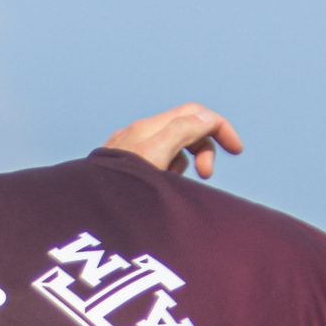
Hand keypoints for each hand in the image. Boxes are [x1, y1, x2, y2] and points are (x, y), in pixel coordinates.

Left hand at [103, 104, 244, 178]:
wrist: (89, 212)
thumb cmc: (121, 190)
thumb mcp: (157, 155)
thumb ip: (184, 130)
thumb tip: (208, 117)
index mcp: (149, 129)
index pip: (195, 113)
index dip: (220, 127)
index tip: (236, 151)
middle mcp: (138, 134)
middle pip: (186, 128)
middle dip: (204, 149)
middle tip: (205, 176)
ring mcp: (129, 150)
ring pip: (172, 147)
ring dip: (185, 163)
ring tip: (176, 185)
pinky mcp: (122, 168)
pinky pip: (156, 161)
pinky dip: (168, 171)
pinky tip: (160, 189)